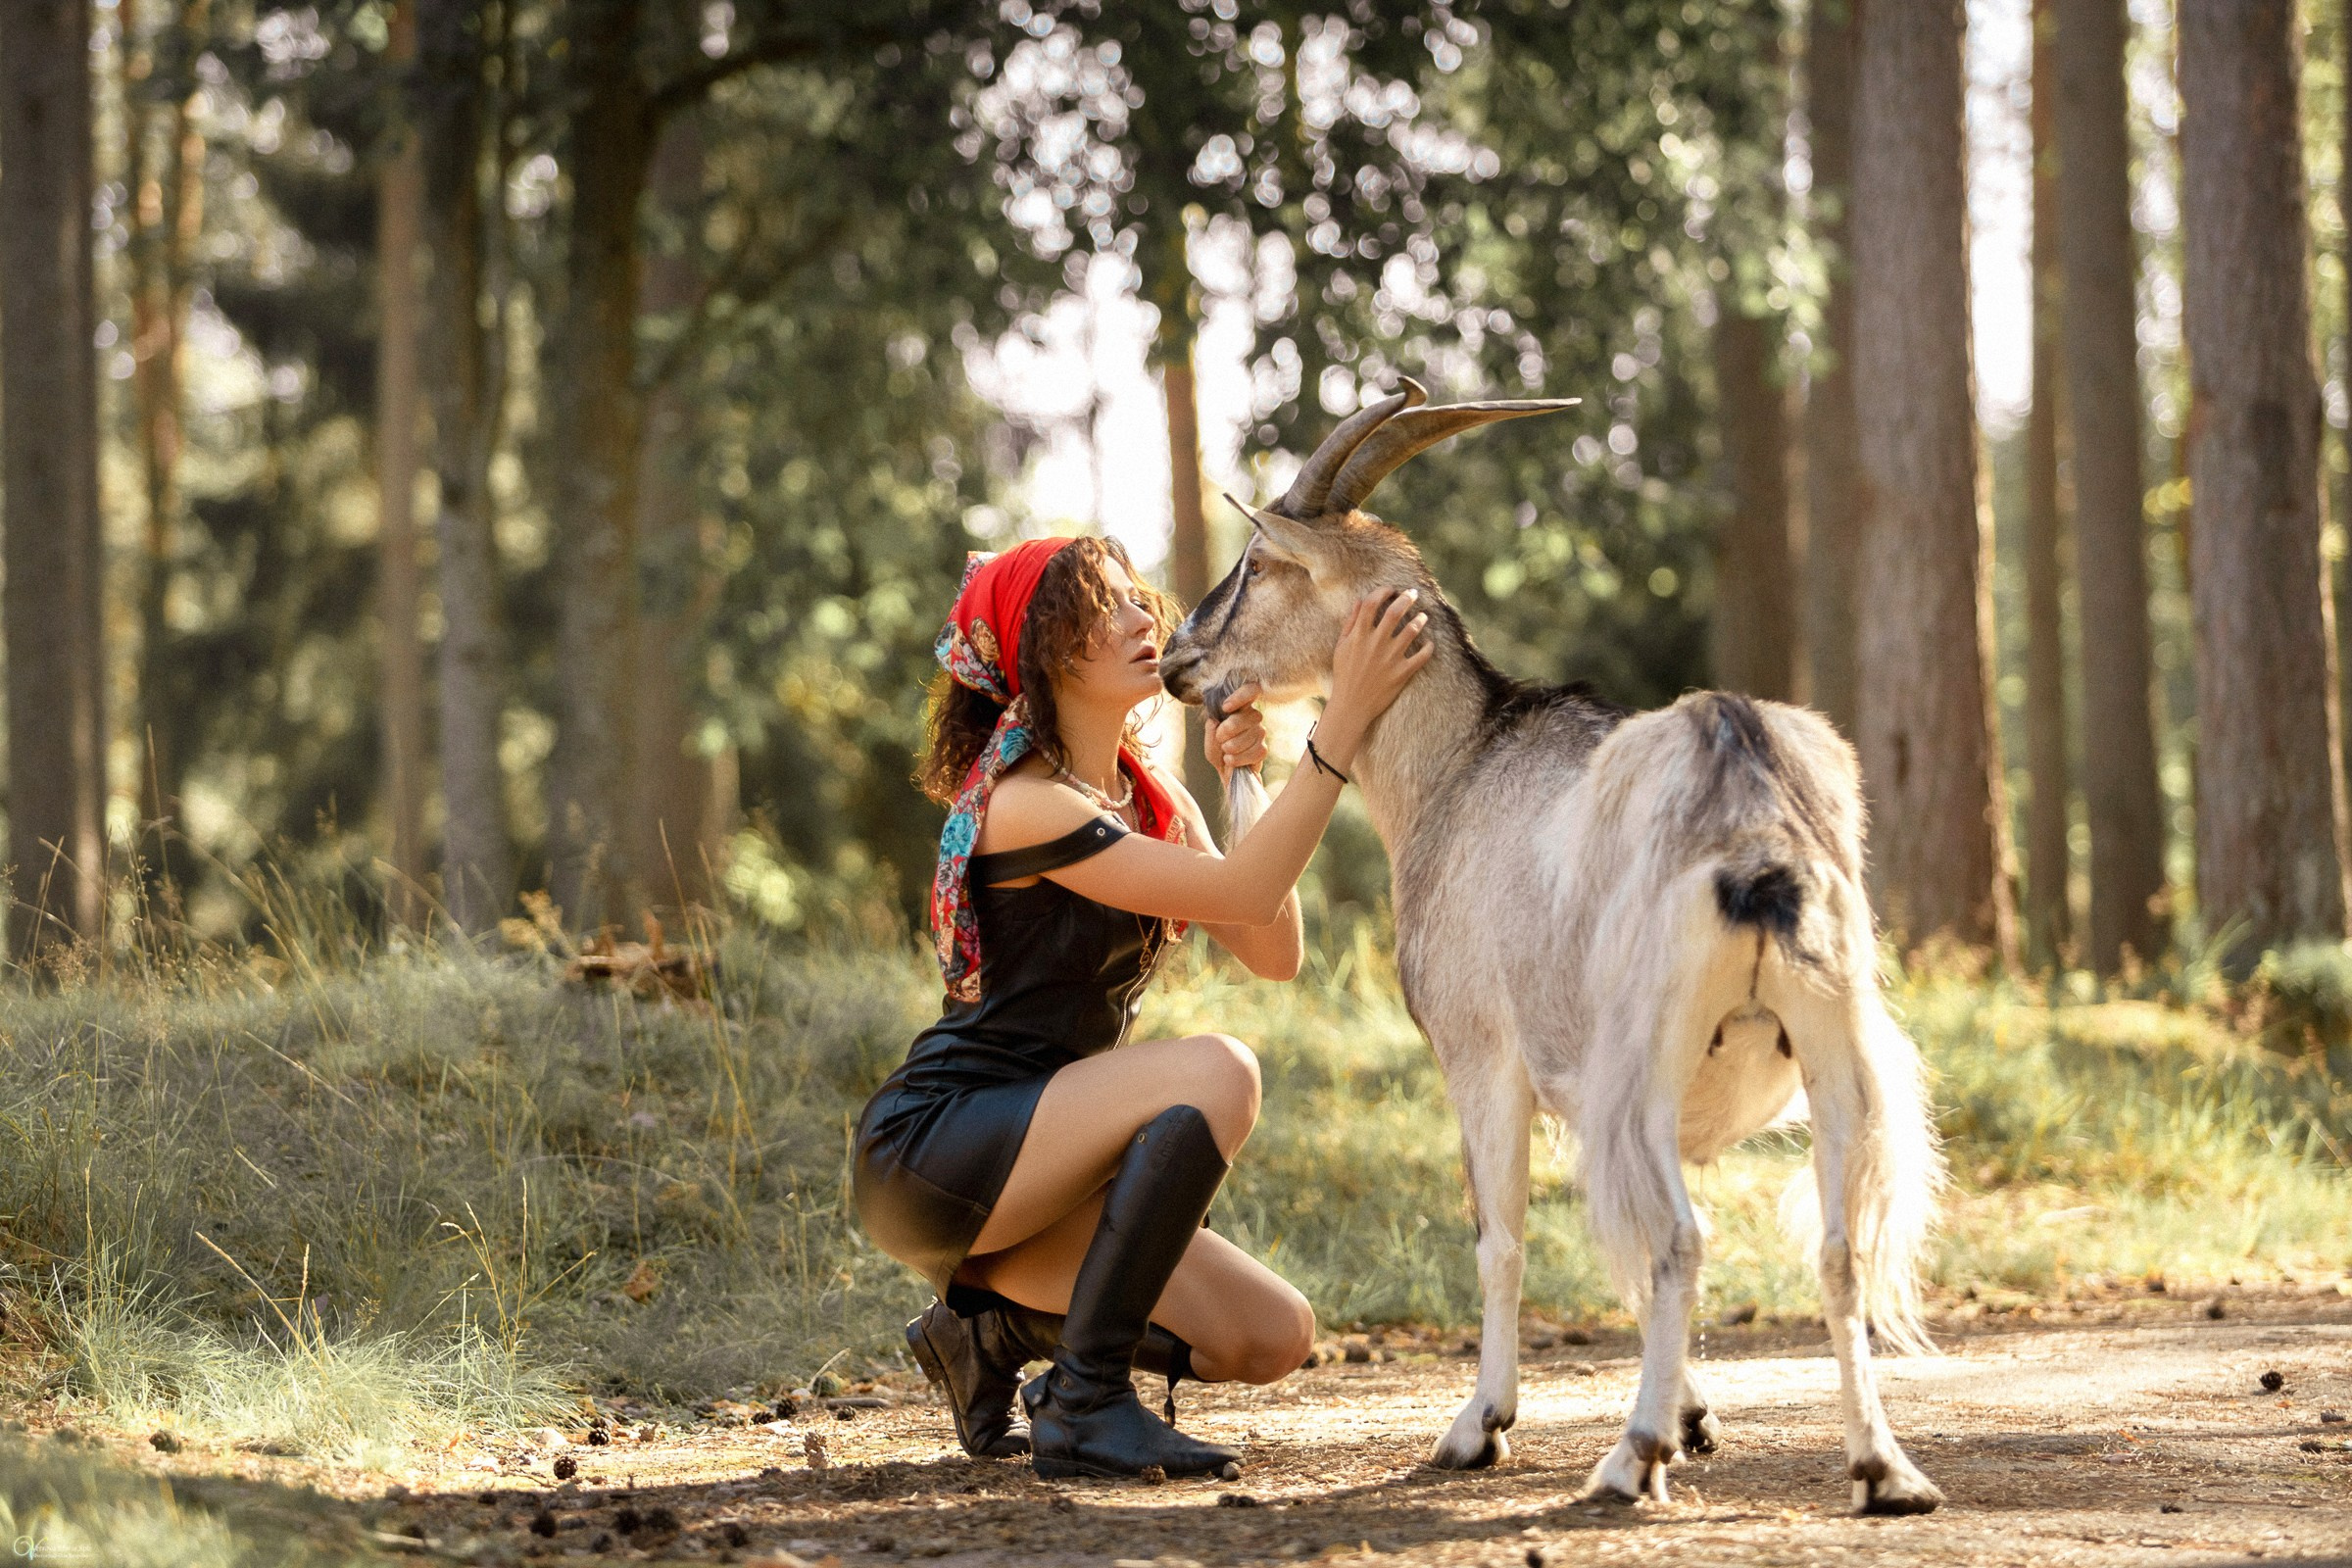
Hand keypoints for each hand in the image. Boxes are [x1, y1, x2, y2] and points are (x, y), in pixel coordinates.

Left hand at [1206, 681, 1268, 780]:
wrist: (1226, 774)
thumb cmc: (1219, 752)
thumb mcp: (1210, 740)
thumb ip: (1211, 729)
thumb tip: (1215, 720)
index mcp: (1240, 709)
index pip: (1251, 691)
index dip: (1241, 696)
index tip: (1225, 707)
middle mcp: (1253, 717)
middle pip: (1245, 717)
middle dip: (1227, 730)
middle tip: (1220, 740)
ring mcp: (1260, 733)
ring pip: (1248, 736)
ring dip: (1231, 747)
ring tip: (1226, 752)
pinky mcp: (1263, 749)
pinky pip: (1253, 752)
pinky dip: (1238, 759)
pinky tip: (1232, 761)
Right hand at [1319, 588, 1432, 768]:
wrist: (1352, 706)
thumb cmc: (1345, 675)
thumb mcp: (1341, 647)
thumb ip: (1350, 623)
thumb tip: (1360, 600)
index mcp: (1359, 636)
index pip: (1372, 603)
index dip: (1383, 591)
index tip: (1391, 590)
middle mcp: (1375, 644)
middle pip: (1395, 612)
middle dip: (1407, 598)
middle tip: (1413, 594)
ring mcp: (1390, 658)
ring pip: (1412, 630)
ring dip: (1420, 619)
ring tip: (1423, 616)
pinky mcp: (1402, 673)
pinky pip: (1422, 656)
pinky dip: (1429, 647)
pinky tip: (1430, 644)